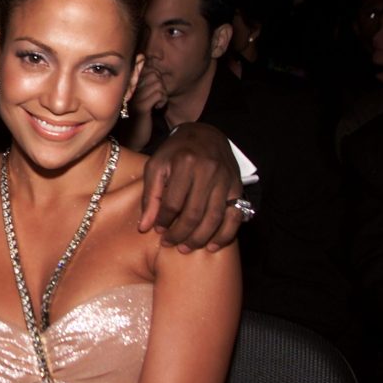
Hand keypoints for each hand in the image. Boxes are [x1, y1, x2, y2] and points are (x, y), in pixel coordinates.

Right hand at [120, 67, 167, 149]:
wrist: (132, 139)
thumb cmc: (140, 119)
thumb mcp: (143, 99)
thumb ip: (148, 86)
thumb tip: (158, 73)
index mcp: (130, 85)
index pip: (148, 69)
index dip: (157, 78)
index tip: (155, 92)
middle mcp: (130, 89)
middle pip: (154, 74)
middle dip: (161, 85)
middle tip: (158, 98)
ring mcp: (135, 98)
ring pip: (158, 84)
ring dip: (163, 94)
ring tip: (157, 104)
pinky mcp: (141, 107)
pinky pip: (158, 94)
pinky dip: (162, 101)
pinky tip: (157, 108)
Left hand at [139, 122, 242, 251]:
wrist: (205, 134)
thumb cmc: (175, 152)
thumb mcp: (156, 166)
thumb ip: (150, 196)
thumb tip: (145, 227)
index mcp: (185, 163)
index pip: (173, 202)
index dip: (164, 220)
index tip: (157, 230)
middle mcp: (208, 171)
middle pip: (194, 213)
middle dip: (180, 234)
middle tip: (170, 244)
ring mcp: (225, 180)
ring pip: (214, 218)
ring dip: (200, 238)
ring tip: (185, 248)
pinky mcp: (237, 187)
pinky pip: (235, 216)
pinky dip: (225, 235)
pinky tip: (212, 246)